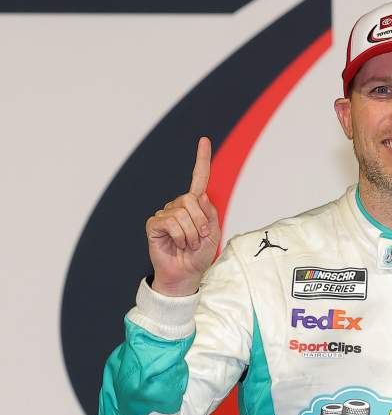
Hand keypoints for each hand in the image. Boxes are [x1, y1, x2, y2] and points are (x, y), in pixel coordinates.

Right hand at [145, 137, 221, 295]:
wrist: (187, 274)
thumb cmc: (200, 255)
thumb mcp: (214, 232)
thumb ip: (210, 212)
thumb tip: (199, 195)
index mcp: (195, 205)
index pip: (199, 179)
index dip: (201, 159)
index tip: (204, 140)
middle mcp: (179, 206)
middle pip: (192, 199)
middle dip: (201, 221)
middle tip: (199, 238)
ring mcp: (165, 214)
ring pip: (183, 213)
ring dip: (192, 233)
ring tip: (188, 244)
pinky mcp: (154, 224)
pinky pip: (171, 222)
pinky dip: (180, 236)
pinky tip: (178, 244)